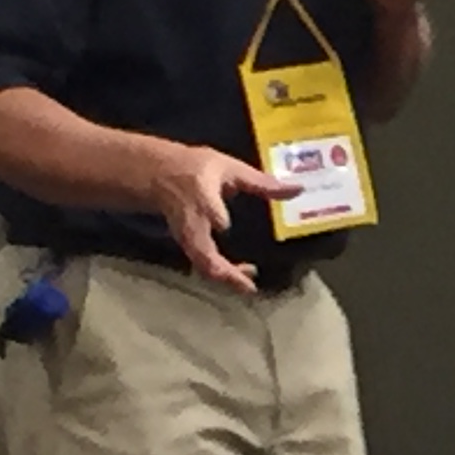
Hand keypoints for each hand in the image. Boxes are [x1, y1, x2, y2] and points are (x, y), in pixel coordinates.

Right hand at [146, 144, 289, 293]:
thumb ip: (262, 182)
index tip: (224, 224)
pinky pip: (201, 264)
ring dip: (224, 278)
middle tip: (248, 284)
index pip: (207, 209)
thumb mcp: (229, 167)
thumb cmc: (195, 168)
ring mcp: (187, 236)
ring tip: (249, 287)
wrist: (156, 175)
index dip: (215, 217)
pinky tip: (240, 279)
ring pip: (201, 264)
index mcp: (202, 196)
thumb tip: (298, 189)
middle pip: (202, 250)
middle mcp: (192, 221)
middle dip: (223, 269)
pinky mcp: (187, 245)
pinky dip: (220, 276)